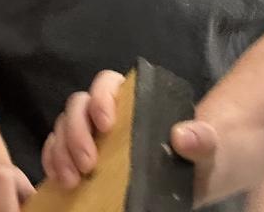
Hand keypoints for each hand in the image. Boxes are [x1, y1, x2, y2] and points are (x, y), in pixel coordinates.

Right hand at [41, 71, 221, 204]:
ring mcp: (94, 138)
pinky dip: (53, 161)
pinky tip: (60, 180)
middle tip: (88, 164)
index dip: (101, 97)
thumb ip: (201, 139)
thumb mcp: (210, 147)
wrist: (198, 180)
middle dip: (76, 132)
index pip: (107, 84)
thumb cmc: (203, 154)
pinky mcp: (86, 162)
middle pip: (78, 107)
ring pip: (64, 128)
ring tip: (72, 179)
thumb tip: (181, 136)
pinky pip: (58, 152)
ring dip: (61, 150)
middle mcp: (108, 115)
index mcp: (134, 102)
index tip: (106, 124)